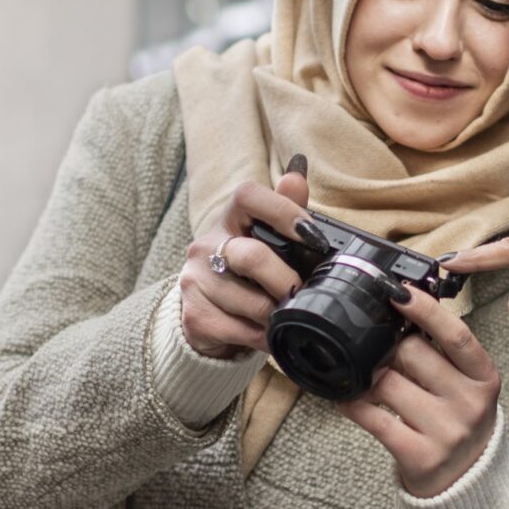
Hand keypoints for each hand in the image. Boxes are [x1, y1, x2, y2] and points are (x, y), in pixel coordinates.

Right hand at [180, 167, 314, 358]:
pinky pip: (240, 331)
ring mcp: (196, 281)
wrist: (206, 314)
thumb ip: (284, 207)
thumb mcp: (264, 237)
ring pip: (250, 302)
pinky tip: (270, 335)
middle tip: (302, 292)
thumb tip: (298, 171)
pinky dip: (264, 337)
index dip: (284, 211)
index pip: (249, 196)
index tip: (313, 236)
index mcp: (229, 219)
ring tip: (288, 317)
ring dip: (278, 315)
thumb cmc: (245, 271)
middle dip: (286, 280)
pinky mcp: (195, 316)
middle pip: (252, 257)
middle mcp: (206, 246)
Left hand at [339, 285, 501, 496]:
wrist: (466, 483)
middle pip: (412, 354)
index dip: (426, 310)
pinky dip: (352, 402)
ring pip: (386, 383)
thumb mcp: (467, 385)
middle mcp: (469, 404)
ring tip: (365, 378)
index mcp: (483, 378)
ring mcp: (445, 431)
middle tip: (380, 352)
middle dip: (387, 347)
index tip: (399, 292)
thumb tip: (400, 310)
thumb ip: (443, 353)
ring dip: (366, 376)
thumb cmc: (458, 421)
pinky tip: (347, 397)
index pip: (456, 336)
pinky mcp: (418, 455)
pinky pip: (372, 417)